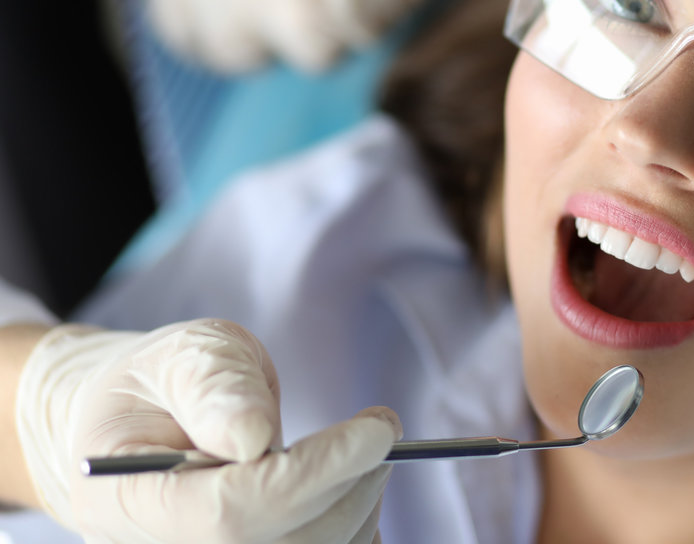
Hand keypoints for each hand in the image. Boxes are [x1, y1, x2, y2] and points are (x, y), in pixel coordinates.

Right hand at [16, 319, 398, 542]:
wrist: (135, 430)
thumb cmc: (159, 386)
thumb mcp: (181, 357)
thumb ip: (213, 388)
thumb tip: (251, 434)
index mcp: (122, 501)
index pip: (231, 515)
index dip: (312, 476)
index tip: (375, 432)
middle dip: (346, 486)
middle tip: (380, 429)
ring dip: (358, 505)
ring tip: (362, 448)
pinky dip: (352, 528)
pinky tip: (349, 485)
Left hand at [145, 0, 504, 71]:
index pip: (170, 7)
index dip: (211, 21)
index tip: (241, 23)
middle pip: (211, 44)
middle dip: (251, 41)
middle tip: (295, 21)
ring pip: (265, 55)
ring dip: (302, 38)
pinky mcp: (304, 27)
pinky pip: (319, 57)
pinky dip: (347, 36)